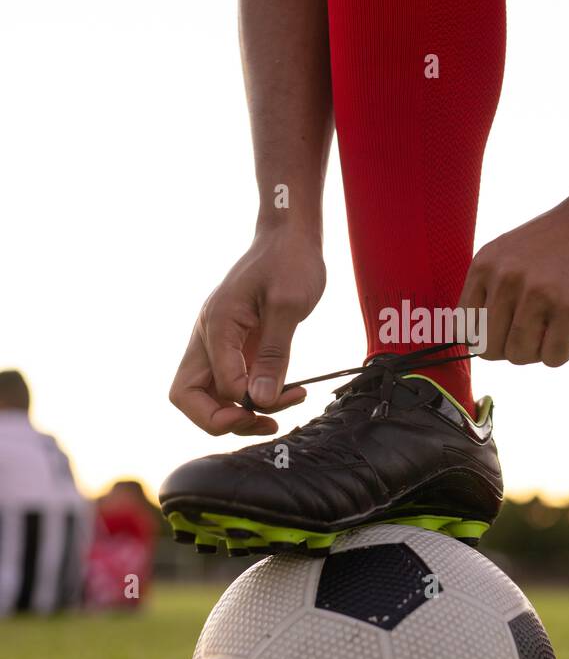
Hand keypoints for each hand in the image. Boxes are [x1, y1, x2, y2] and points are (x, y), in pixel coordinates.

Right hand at [169, 228, 325, 433]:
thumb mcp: (288, 305)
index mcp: (216, 324)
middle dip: (222, 420)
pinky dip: (250, 396)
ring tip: (279, 412)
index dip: (240, 406)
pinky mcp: (233, 345)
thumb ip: (275, 355)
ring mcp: (217, 342)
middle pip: (189, 396)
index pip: (212, 386)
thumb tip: (261, 401)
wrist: (289, 236)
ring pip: (206, 394)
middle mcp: (208, 336)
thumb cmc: (289, 261)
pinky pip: (229, 382)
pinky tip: (282, 393)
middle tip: (265, 422)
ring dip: (237, 412)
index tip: (278, 403)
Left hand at [459, 195, 568, 366]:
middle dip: (512, 349)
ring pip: (519, 356)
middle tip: (535, 330)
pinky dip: (561, 353)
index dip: (485, 338)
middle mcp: (505, 278)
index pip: (463, 330)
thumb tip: (475, 343)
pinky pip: (553, 358)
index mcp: (484, 265)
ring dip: (538, 351)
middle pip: (488, 350)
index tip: (508, 328)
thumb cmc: (560, 240)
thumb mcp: (509, 253)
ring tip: (554, 325)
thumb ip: (489, 289)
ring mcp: (538, 292)